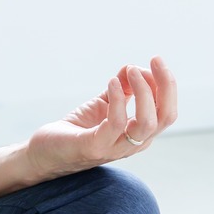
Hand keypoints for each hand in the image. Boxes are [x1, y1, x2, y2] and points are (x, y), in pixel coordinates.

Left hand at [22, 57, 178, 180]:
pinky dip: (117, 99)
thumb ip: (121, 89)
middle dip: (166, 85)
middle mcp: (134, 143)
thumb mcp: (104, 104)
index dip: (167, 84)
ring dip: (143, 90)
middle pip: (166, 116)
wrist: (45, 153)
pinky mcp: (95, 147)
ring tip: (130, 70)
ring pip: (147, 122)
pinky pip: (116, 123)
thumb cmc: (78, 130)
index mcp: (140, 134)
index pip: (167, 110)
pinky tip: (111, 82)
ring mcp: (116, 148)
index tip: (155, 61)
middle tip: (155, 60)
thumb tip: (132, 68)